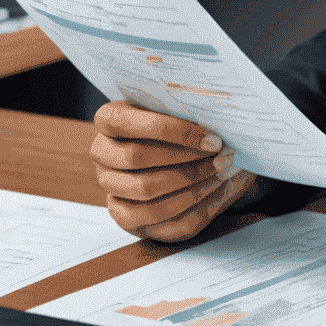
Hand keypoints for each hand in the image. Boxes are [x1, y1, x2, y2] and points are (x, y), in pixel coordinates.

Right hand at [90, 101, 255, 241]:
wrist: (180, 153)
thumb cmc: (181, 124)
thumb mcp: (180, 109)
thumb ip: (187, 110)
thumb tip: (216, 118)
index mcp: (108, 118)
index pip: (127, 122)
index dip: (173, 130)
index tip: (213, 138)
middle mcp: (101, 153)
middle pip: (137, 157)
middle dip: (186, 157)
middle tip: (223, 154)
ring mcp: (110, 186)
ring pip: (146, 189)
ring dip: (192, 181)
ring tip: (223, 170)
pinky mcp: (123, 214)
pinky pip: (156, 216)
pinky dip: (191, 204)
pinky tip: (214, 188)